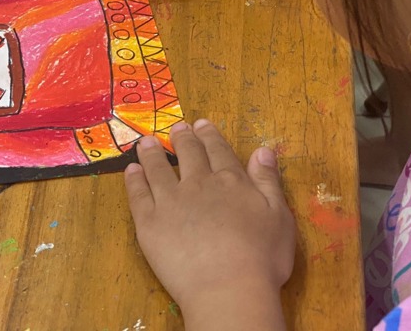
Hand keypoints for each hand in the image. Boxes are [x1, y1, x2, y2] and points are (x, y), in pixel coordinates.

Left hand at [126, 121, 294, 330]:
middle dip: (182, 138)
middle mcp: (198, 184)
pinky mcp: (148, 221)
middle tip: (176, 128)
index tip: (201, 124)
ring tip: (146, 142)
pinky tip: (131, 170)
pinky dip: (133, 180)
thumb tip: (263, 149)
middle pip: (188, 155)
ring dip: (152, 153)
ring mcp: (170, 201)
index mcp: (230, 182)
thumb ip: (268, 181)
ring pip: (158, 169)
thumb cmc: (261, 258)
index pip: (218, 151)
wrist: (227, 287)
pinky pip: (138, 194)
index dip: (210, 136)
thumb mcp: (279, 216)